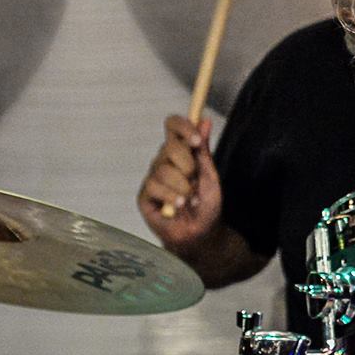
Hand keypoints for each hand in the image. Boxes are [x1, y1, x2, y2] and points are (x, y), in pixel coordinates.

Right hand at [137, 114, 222, 253]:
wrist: (201, 234)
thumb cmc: (206, 205)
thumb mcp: (210, 175)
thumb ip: (204, 150)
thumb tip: (204, 120)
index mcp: (180, 152)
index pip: (172, 125)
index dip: (183, 128)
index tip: (196, 142)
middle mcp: (164, 161)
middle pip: (169, 146)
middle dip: (188, 165)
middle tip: (195, 181)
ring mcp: (153, 178)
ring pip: (163, 170)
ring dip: (183, 186)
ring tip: (190, 200)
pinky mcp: (144, 196)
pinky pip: (154, 186)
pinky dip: (172, 197)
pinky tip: (180, 206)